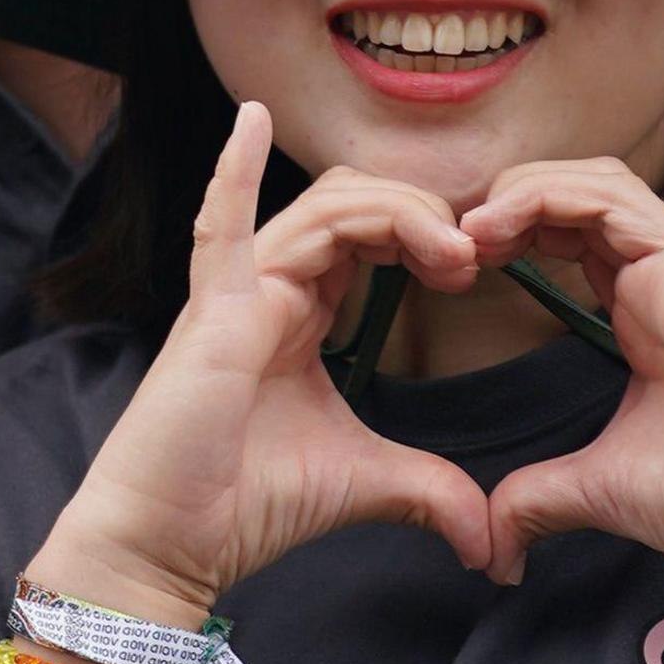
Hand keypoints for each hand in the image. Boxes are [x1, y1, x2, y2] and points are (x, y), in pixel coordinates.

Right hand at [34, 103, 493, 624]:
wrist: (171, 542)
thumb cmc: (246, 504)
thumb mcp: (364, 482)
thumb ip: (430, 492)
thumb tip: (491, 543)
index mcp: (298, 313)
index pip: (368, 233)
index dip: (424, 233)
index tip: (477, 267)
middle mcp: (265, 289)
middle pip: (352, 204)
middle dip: (421, 217)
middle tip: (471, 259)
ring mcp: (234, 294)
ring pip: (323, 211)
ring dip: (394, 215)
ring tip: (447, 252)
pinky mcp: (212, 313)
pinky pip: (221, 227)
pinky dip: (234, 171)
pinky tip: (252, 119)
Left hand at [474, 96, 663, 593]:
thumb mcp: (592, 490)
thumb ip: (535, 502)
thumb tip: (489, 548)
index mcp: (637, 313)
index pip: (566, 231)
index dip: (513, 224)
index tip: (461, 249)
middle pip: (581, 197)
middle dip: (516, 200)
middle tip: (464, 234)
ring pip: (618, 192)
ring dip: (548, 190)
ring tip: (493, 219)